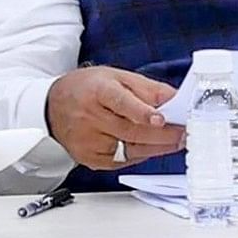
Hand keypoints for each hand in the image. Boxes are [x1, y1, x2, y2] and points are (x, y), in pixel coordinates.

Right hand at [47, 65, 182, 167]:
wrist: (52, 104)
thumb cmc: (89, 88)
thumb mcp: (119, 77)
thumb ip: (149, 89)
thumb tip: (178, 99)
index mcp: (98, 91)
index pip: (120, 103)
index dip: (141, 112)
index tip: (160, 119)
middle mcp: (89, 117)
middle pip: (130, 131)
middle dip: (163, 134)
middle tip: (185, 133)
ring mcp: (86, 140)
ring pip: (129, 149)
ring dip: (157, 147)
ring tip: (177, 142)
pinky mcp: (87, 156)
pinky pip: (121, 160)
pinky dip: (140, 155)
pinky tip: (153, 148)